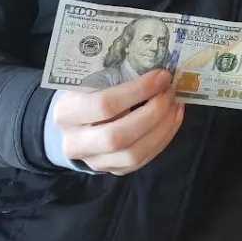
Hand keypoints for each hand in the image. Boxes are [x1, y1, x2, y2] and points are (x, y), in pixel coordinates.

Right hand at [52, 68, 183, 174]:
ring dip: (162, 128)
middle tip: (169, 92)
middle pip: (118, 137)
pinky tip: (173, 118)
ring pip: (133, 154)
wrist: (74, 123)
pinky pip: (142, 160)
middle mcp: (76, 143)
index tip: (161, 76)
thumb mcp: (91, 80)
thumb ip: (118, 76)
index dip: (137, 91)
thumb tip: (158, 69)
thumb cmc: (87, 93)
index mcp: (66, 113)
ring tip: (175, 104)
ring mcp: (94, 161)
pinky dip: (163, 138)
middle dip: (152, 113)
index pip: (104, 105)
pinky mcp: (113, 170)